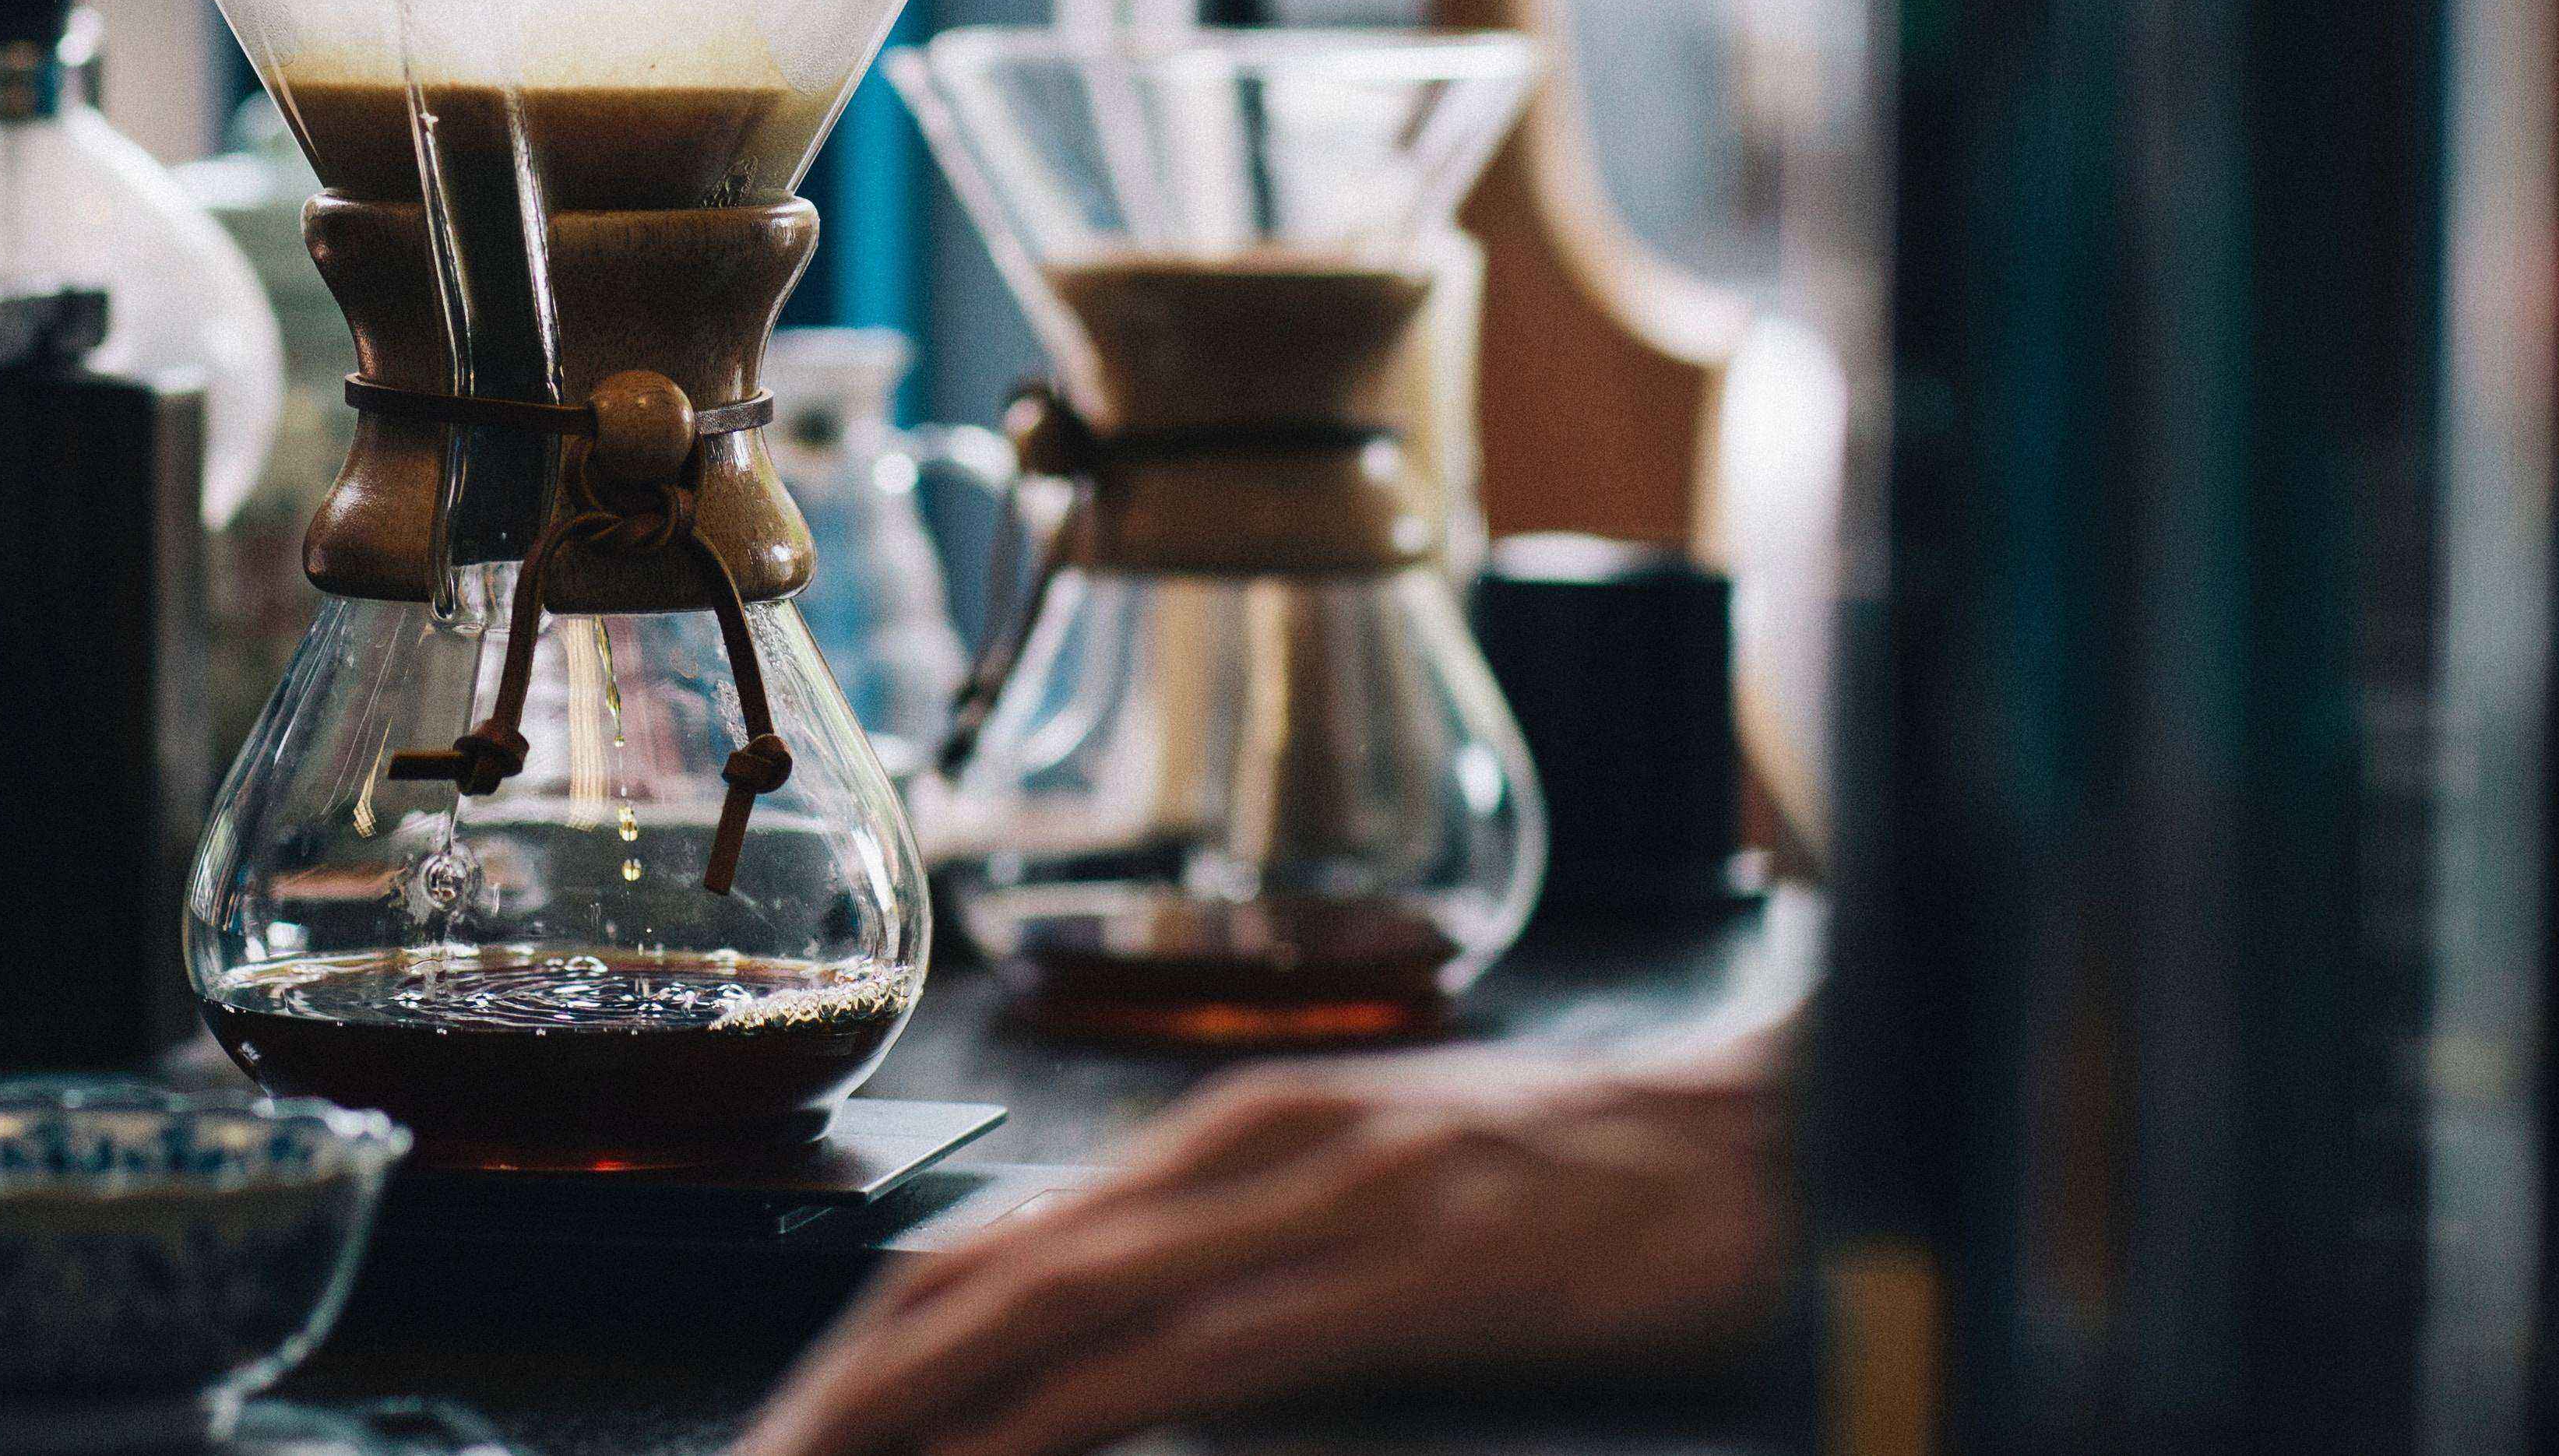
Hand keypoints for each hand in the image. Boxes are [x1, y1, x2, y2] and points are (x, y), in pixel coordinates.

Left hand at [739, 1022, 1791, 1455]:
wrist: (1776, 1132)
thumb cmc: (1585, 1186)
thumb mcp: (1376, 1206)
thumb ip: (1244, 1263)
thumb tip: (1113, 1346)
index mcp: (1225, 1136)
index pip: (989, 1245)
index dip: (866, 1343)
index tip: (782, 1431)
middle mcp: (1239, 1150)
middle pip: (978, 1276)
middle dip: (842, 1389)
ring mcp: (1314, 1206)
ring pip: (1051, 1313)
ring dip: (910, 1409)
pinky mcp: (1397, 1275)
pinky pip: (1190, 1359)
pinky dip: (1063, 1416)